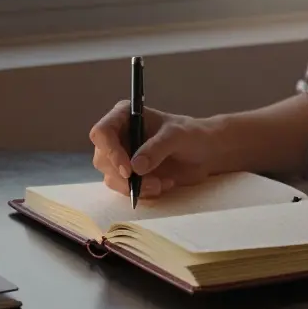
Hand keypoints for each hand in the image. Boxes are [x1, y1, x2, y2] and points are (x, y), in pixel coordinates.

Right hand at [88, 101, 218, 198]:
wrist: (205, 153)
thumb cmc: (192, 135)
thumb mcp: (177, 136)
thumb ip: (157, 148)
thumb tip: (135, 167)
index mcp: (124, 116)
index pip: (102, 133)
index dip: (110, 152)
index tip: (128, 170)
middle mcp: (118, 136)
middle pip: (102, 159)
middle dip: (125, 176)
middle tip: (152, 183)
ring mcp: (122, 156)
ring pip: (112, 177)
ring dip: (135, 187)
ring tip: (161, 184)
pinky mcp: (130, 175)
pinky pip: (125, 189)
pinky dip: (143, 192)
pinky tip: (164, 184)